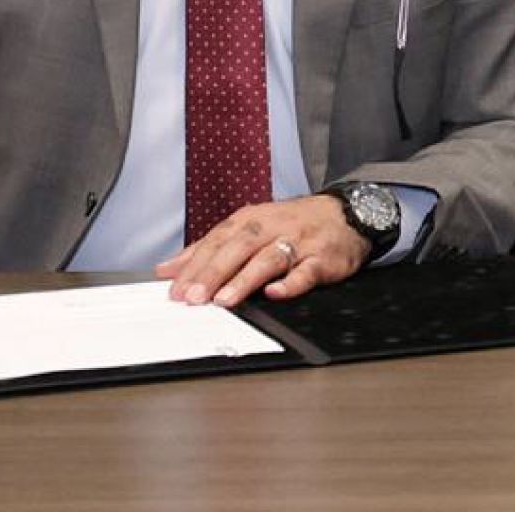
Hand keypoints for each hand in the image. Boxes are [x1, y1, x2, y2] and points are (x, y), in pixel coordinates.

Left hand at [155, 195, 369, 308]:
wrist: (346, 214)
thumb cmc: (292, 223)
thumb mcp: (250, 226)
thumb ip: (209, 247)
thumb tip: (168, 269)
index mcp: (253, 219)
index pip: (219, 240)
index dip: (196, 265)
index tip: (175, 290)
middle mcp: (274, 227)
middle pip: (240, 246)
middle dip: (215, 272)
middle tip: (193, 298)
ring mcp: (299, 242)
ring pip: (270, 258)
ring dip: (246, 279)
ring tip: (225, 300)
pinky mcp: (322, 258)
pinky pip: (306, 271)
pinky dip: (291, 283)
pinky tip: (275, 293)